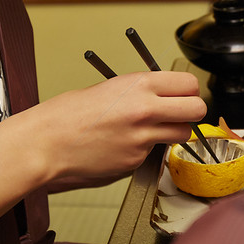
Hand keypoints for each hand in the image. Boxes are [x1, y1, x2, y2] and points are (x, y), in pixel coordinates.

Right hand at [37, 71, 205, 178]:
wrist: (46, 144)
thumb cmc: (68, 114)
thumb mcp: (110, 87)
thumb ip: (142, 91)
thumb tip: (165, 95)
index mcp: (139, 84)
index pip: (189, 84)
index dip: (189, 90)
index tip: (184, 94)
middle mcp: (146, 109)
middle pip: (197, 109)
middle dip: (192, 111)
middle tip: (180, 114)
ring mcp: (143, 137)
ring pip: (182, 134)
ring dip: (174, 132)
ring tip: (152, 129)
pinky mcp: (136, 160)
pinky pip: (155, 152)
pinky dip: (147, 149)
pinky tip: (125, 144)